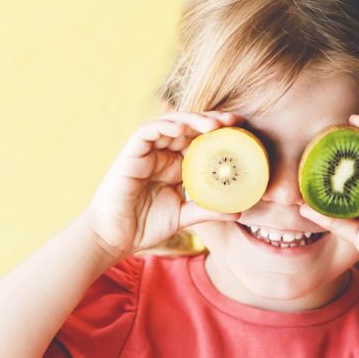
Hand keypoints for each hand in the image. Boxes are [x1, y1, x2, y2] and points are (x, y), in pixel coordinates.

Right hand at [83, 110, 244, 258]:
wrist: (114, 238)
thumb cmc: (144, 227)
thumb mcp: (183, 217)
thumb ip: (208, 210)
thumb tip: (239, 211)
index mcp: (176, 166)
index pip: (201, 142)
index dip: (221, 134)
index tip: (243, 131)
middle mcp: (162, 154)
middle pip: (190, 128)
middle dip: (213, 120)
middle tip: (235, 121)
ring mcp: (147, 152)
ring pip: (172, 124)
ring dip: (193, 120)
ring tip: (214, 124)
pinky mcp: (131, 153)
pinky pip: (148, 132)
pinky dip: (164, 125)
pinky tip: (182, 127)